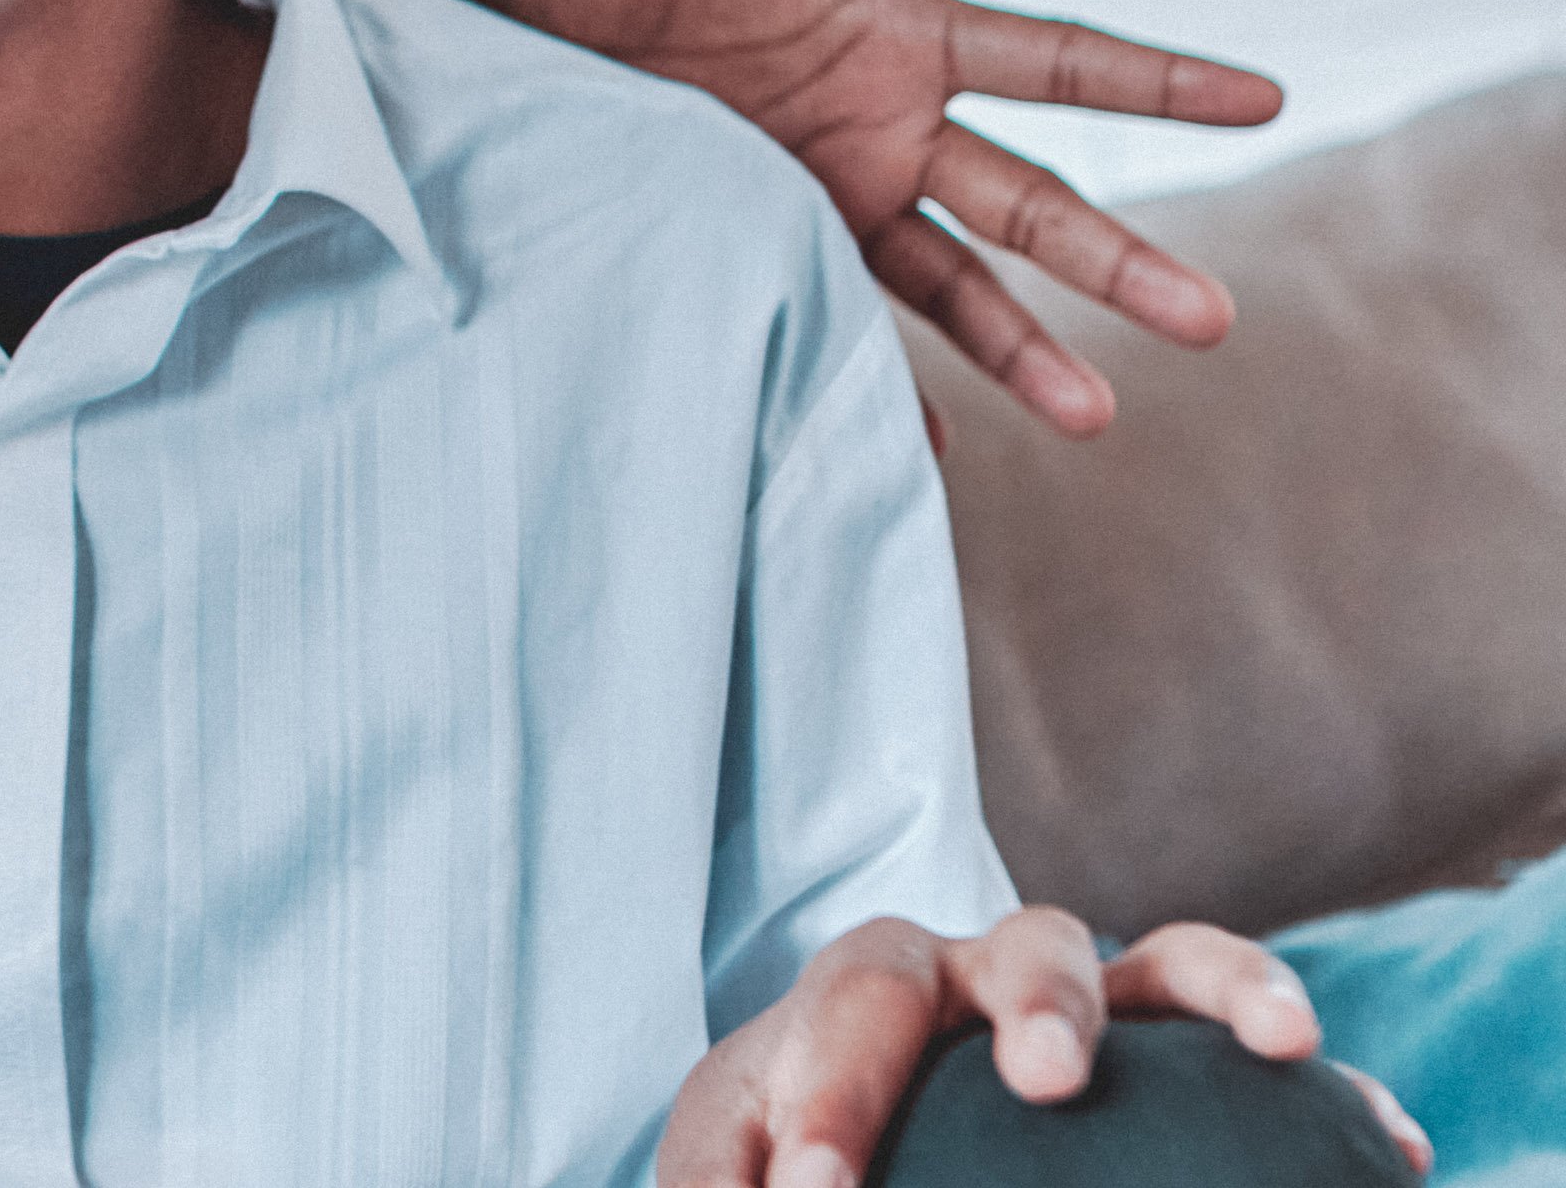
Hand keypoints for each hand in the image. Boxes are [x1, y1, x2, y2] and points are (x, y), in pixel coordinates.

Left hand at [462, 0, 1277, 437]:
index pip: (1054, 58)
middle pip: (1031, 196)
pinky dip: (877, 387)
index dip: (1156, 79)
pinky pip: (833, 323)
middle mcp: (877, 120)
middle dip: (1120, 258)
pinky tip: (919, 457)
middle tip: (1212, 320)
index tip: (1263, 95)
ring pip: (954, 283)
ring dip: (1027, 350)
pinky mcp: (751, 235)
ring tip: (1100, 417)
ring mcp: (821, 189)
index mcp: (890, 26)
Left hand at [657, 909, 1428, 1186]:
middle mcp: (987, 974)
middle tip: (1051, 1079)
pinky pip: (1261, 1047)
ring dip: (1226, 982)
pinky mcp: (1182, 1056)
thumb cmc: (789, 1144)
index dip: (836, 1092)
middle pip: (1020, 945)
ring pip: (1167, 957)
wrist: (856, 1121)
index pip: (854, 1005)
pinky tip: (1388, 1143)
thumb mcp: (731, 1158)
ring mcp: (1098, 1007)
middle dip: (1042, 1004)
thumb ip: (719, 1179)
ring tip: (1285, 1036)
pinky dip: (1324, 1082)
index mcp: (870, 988)